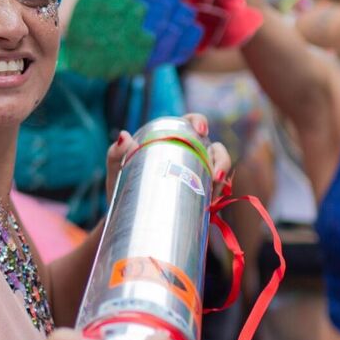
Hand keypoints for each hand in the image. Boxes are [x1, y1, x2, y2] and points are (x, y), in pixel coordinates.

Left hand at [101, 113, 227, 198]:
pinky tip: (212, 203)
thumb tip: (124, 135)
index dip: (200, 122)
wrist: (124, 217)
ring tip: (214, 193)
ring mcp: (198, 174)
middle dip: (222, 160)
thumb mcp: (117, 168)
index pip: (193, 123)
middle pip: (215, 149)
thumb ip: (116, 152)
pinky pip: (217, 192)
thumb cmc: (122, 184)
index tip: (201, 131)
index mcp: (173, 139)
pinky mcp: (201, 196)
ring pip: (221, 171)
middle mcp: (191, 154)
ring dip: (224, 180)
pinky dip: (219, 196)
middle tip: (215, 176)